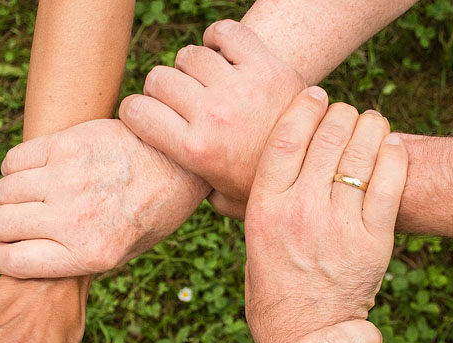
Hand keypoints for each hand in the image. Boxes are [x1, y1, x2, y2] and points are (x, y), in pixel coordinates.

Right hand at [0, 119, 209, 278]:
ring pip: (3, 191)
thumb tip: (29, 259)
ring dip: (12, 196)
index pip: (11, 262)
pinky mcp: (67, 144)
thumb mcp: (123, 253)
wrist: (180, 164)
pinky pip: (14, 160)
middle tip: (24, 222)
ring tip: (34, 195)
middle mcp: (74, 219)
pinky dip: (16, 168)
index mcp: (89, 254)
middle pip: (0, 224)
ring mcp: (68, 179)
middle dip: (5, 227)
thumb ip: (77, 259)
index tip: (6, 251)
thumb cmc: (152, 213)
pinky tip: (37, 171)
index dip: (2, 258)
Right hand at [120, 20, 304, 218]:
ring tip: (204, 83)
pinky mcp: (266, 65)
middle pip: (159, 79)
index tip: (143, 116)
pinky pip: (226, 32)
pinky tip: (222, 55)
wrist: (318, 166)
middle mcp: (213, 115)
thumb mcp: (223, 200)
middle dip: (160, 90)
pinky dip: (218, 38)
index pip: (136, 112)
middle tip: (177, 102)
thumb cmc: (264, 185)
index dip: (134, 111)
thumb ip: (193, 190)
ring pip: (189, 55)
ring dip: (191, 67)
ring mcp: (240, 87)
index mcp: (195, 151)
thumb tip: (170, 184)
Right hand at [244, 88, 407, 342]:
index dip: (305, 106)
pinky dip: (393, 154)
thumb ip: (251, 205)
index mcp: (264, 210)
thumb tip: (235, 174)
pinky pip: (390, 181)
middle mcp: (300, 212)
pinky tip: (390, 145)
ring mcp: (339, 226)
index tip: (315, 93)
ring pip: (362, 152)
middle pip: (328, 135)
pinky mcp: (373, 242)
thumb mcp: (251, 243)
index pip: (286, 137)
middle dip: (340, 113)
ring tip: (370, 124)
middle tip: (344, 113)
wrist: (304, 335)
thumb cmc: (272, 288)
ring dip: (370, 126)